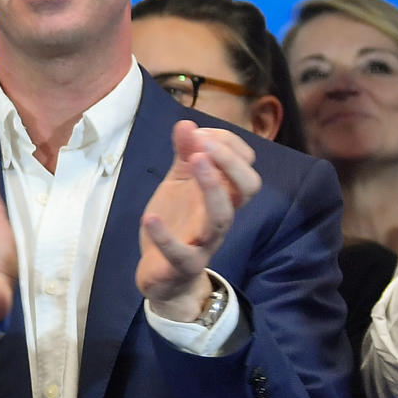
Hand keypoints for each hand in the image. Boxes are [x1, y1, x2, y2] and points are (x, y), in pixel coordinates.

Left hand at [138, 120, 259, 319]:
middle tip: (203, 143)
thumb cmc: (177, 222)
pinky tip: (151, 218)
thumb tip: (187, 123)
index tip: (199, 133)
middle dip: (230, 161)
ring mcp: (205, 241)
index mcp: (223, 195)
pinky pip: (181, 253)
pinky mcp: (182, 264)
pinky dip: (165, 237)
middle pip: (247, 188)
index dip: (228, 145)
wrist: (163, 274)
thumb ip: (184, 155)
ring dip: (211, 187)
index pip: (245, 166)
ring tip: (195, 161)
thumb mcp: (179, 184)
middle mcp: (221, 216)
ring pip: (221, 217)